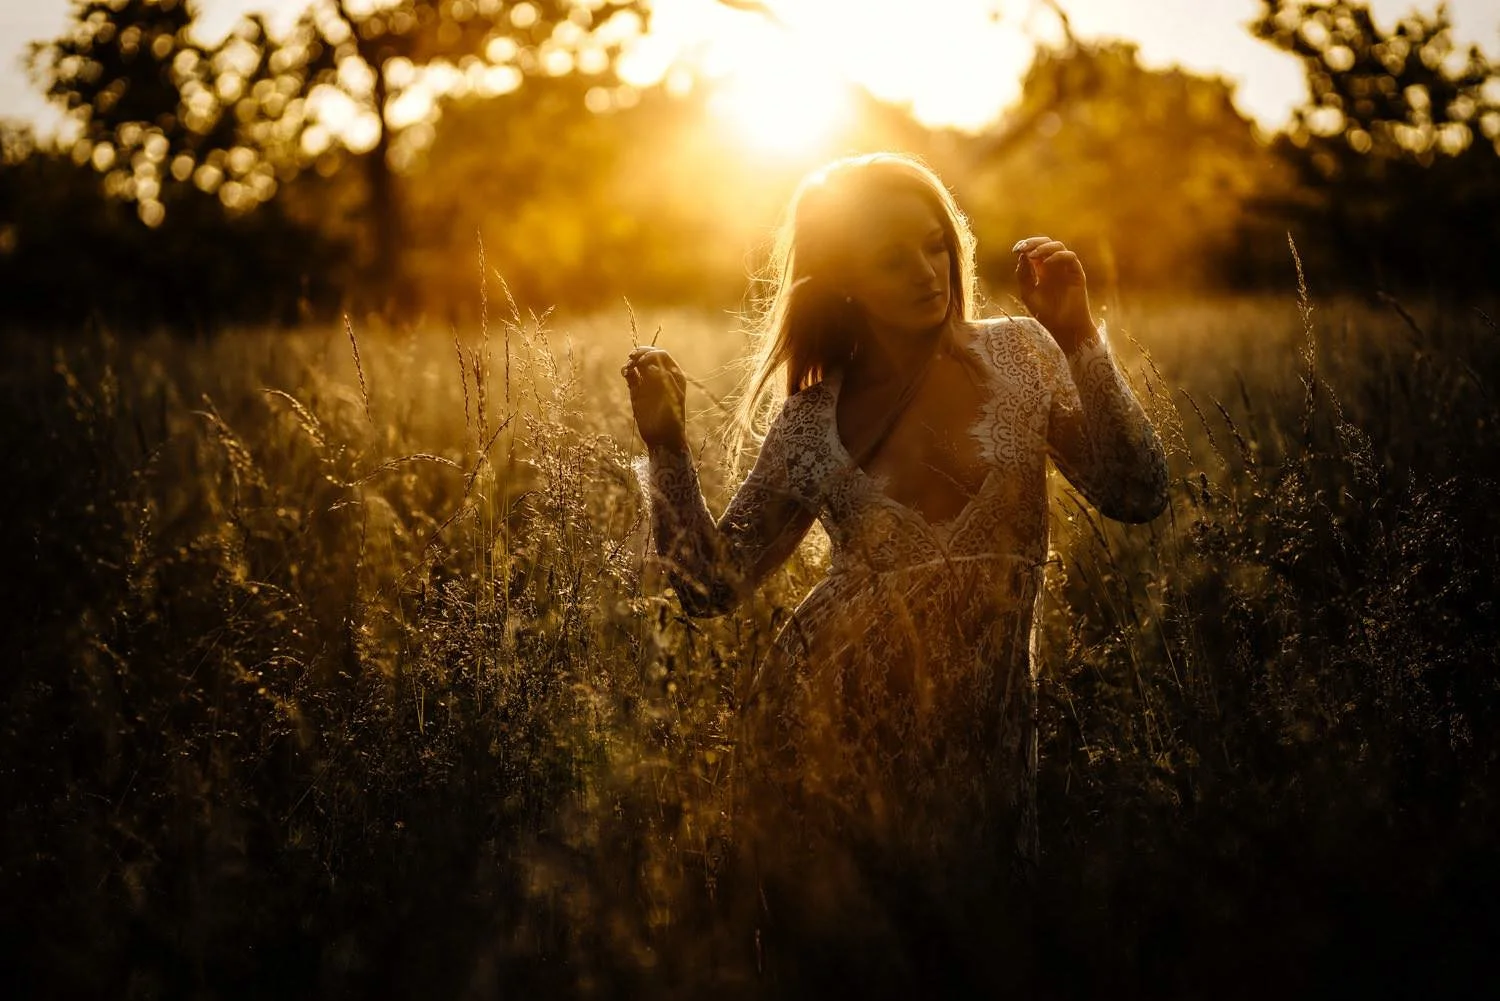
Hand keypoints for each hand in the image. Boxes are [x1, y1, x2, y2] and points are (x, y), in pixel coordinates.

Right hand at [622, 345, 687, 450]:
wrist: (662, 437)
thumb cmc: (671, 418)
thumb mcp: (671, 398)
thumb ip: (663, 379)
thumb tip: (652, 366)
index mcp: (674, 374)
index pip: (661, 355)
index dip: (651, 354)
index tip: (643, 362)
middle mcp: (661, 375)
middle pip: (648, 356)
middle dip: (640, 354)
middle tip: (631, 358)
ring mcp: (648, 382)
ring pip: (638, 364)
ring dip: (631, 362)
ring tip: (628, 368)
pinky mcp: (637, 390)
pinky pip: (631, 375)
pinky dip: (627, 371)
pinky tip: (625, 373)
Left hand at [1012, 235, 1097, 351]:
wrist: (1063, 327)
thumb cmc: (1045, 313)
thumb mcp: (1028, 294)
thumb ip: (1023, 275)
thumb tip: (1022, 255)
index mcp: (1040, 270)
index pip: (1033, 250)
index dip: (1025, 246)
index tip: (1016, 249)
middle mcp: (1053, 266)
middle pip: (1046, 243)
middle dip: (1033, 242)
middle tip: (1023, 248)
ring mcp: (1065, 268)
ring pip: (1058, 246)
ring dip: (1044, 247)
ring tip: (1033, 255)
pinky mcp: (1077, 273)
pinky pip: (1070, 257)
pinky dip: (1058, 256)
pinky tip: (1047, 264)